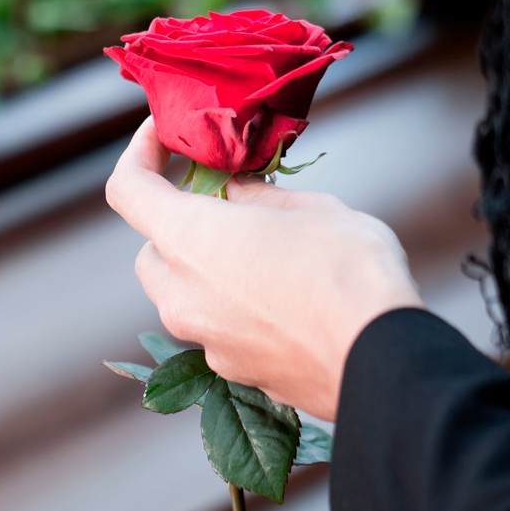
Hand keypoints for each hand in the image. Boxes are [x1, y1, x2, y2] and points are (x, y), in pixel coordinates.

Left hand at [105, 117, 423, 420]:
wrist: (382, 361)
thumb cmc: (348, 271)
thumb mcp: (308, 209)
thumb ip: (257, 197)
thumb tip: (236, 193)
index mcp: (189, 240)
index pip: (127, 189)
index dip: (139, 154)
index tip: (163, 136)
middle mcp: (181, 295)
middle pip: (152, 251)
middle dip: (179, 225)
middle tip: (227, 203)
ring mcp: (203, 342)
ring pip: (182, 295)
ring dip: (206, 269)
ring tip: (265, 252)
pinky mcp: (231, 374)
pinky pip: (216, 330)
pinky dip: (233, 308)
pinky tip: (284, 300)